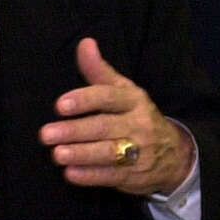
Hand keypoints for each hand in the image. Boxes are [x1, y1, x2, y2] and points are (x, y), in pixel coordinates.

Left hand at [39, 38, 194, 196]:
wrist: (174, 154)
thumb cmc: (137, 116)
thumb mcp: (123, 91)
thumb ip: (99, 71)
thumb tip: (85, 43)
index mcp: (134, 100)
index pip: (108, 97)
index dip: (84, 100)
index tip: (60, 105)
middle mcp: (137, 124)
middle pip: (103, 127)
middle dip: (74, 131)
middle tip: (46, 134)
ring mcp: (138, 152)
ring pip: (107, 153)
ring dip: (81, 154)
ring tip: (57, 154)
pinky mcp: (133, 175)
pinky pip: (111, 176)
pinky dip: (90, 176)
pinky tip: (70, 174)